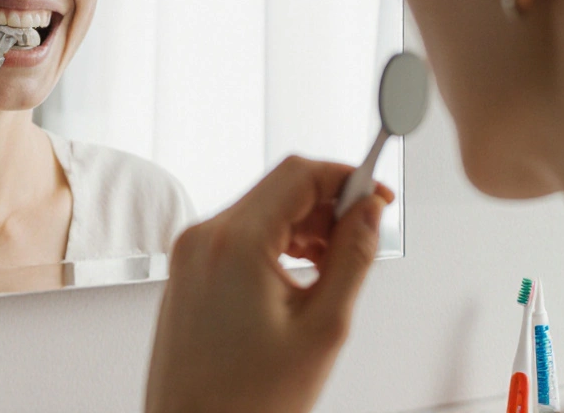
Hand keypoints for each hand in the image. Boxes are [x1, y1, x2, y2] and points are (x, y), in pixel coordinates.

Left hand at [145, 156, 393, 412]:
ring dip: (304, 225)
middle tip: (362, 238)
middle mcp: (203, 237)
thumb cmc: (246, 401)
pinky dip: (276, 242)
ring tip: (333, 268)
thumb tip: (368, 212)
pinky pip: (239, 234)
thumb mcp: (322, 328)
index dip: (346, 178)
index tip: (376, 197)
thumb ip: (352, 258)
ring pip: (261, 209)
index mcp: (234, 243)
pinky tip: (301, 275)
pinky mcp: (188, 269)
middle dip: (327, 205)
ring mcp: (190, 253)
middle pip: (279, 187)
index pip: (299, 174)